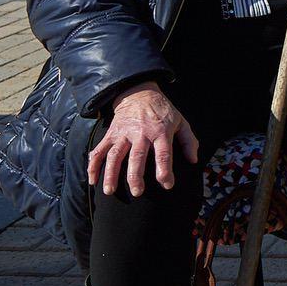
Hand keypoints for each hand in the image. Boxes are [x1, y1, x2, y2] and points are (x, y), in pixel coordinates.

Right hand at [88, 82, 198, 196]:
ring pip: (115, 155)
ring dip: (111, 174)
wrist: (139, 93)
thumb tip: (194, 161)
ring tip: (109, 191)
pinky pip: (99, 150)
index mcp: (160, 132)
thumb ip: (189, 141)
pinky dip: (93, 165)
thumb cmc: (163, 112)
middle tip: (137, 192)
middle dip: (135, 175)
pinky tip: (92, 180)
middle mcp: (140, 133)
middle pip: (137, 156)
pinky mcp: (110, 134)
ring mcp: (123, 134)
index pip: (163, 154)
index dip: (165, 171)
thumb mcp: (181, 122)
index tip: (167, 185)